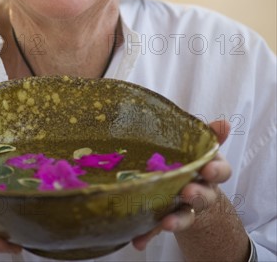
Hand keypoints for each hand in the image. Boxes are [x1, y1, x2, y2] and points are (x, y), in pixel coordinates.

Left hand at [132, 120, 232, 250]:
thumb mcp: (198, 146)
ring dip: (177, 219)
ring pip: (185, 215)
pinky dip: (149, 235)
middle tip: (186, 192)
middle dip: (196, 194)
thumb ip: (208, 135)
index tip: (208, 170)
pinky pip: (158, 228)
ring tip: (167, 222)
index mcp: (208, 171)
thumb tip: (224, 123)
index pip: (220, 171)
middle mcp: (201, 191)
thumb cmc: (192, 162)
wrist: (188, 192)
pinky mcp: (167, 218)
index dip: (216, 170)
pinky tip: (139, 241)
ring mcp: (185, 208)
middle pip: (203, 195)